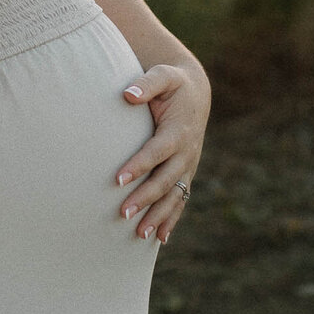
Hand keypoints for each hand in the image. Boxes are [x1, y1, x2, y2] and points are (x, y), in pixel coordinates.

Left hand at [114, 62, 209, 243]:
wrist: (196, 93)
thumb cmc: (173, 84)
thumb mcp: (163, 76)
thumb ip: (147, 84)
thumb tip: (128, 94)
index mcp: (179, 130)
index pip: (157, 151)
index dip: (139, 165)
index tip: (117, 180)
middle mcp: (186, 152)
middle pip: (165, 180)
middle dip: (145, 198)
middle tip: (123, 213)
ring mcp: (188, 165)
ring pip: (174, 195)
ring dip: (158, 215)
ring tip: (139, 234)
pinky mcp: (186, 172)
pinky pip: (180, 199)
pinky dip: (172, 219)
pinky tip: (160, 238)